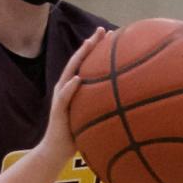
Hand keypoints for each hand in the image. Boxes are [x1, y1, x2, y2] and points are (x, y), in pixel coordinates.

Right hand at [41, 27, 107, 165]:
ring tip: (89, 44)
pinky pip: (64, 97)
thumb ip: (102, 106)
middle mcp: (65, 87)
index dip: (96, 48)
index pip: (86, 63)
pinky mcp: (58, 110)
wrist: (56, 151)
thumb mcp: (92, 116)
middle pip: (78, 61)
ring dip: (79, 58)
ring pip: (69, 72)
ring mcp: (60, 97)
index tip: (110, 34)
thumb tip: (127, 103)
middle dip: (89, 44)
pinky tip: (78, 79)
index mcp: (74, 88)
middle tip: (102, 30)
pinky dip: (71, 87)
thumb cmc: (76, 135)